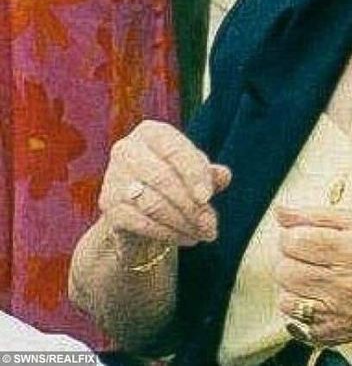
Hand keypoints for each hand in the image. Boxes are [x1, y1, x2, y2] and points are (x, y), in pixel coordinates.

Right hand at [98, 120, 230, 250]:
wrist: (139, 208)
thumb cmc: (176, 181)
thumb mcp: (196, 174)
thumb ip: (211, 174)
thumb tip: (223, 175)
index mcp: (152, 133)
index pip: (176, 151)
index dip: (194, 175)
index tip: (208, 198)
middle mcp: (127, 149)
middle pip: (162, 178)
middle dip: (191, 205)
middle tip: (211, 225)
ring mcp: (113, 176)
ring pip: (152, 203)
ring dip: (183, 222)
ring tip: (204, 233)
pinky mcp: (108, 205)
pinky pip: (141, 222)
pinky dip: (167, 233)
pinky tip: (186, 238)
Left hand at [274, 206, 351, 345]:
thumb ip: (317, 216)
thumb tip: (281, 212)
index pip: (295, 240)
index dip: (290, 236)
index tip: (298, 237)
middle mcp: (348, 281)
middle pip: (286, 269)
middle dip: (289, 260)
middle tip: (306, 258)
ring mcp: (339, 310)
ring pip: (285, 294)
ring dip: (292, 284)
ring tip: (311, 277)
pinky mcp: (332, 331)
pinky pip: (293, 318)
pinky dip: (299, 306)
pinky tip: (316, 297)